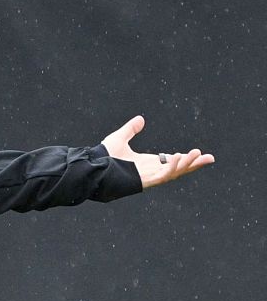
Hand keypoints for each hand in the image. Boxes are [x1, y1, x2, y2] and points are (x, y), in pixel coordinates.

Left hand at [100, 115, 214, 188]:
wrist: (92, 167)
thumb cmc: (104, 157)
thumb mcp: (120, 139)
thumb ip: (131, 129)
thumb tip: (140, 119)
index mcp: (148, 163)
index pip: (171, 161)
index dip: (185, 158)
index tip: (198, 153)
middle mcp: (150, 171)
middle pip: (178, 169)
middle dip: (193, 164)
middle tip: (210, 158)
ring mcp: (148, 176)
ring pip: (173, 173)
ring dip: (186, 164)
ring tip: (197, 155)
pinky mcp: (143, 181)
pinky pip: (162, 176)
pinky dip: (172, 168)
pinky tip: (178, 158)